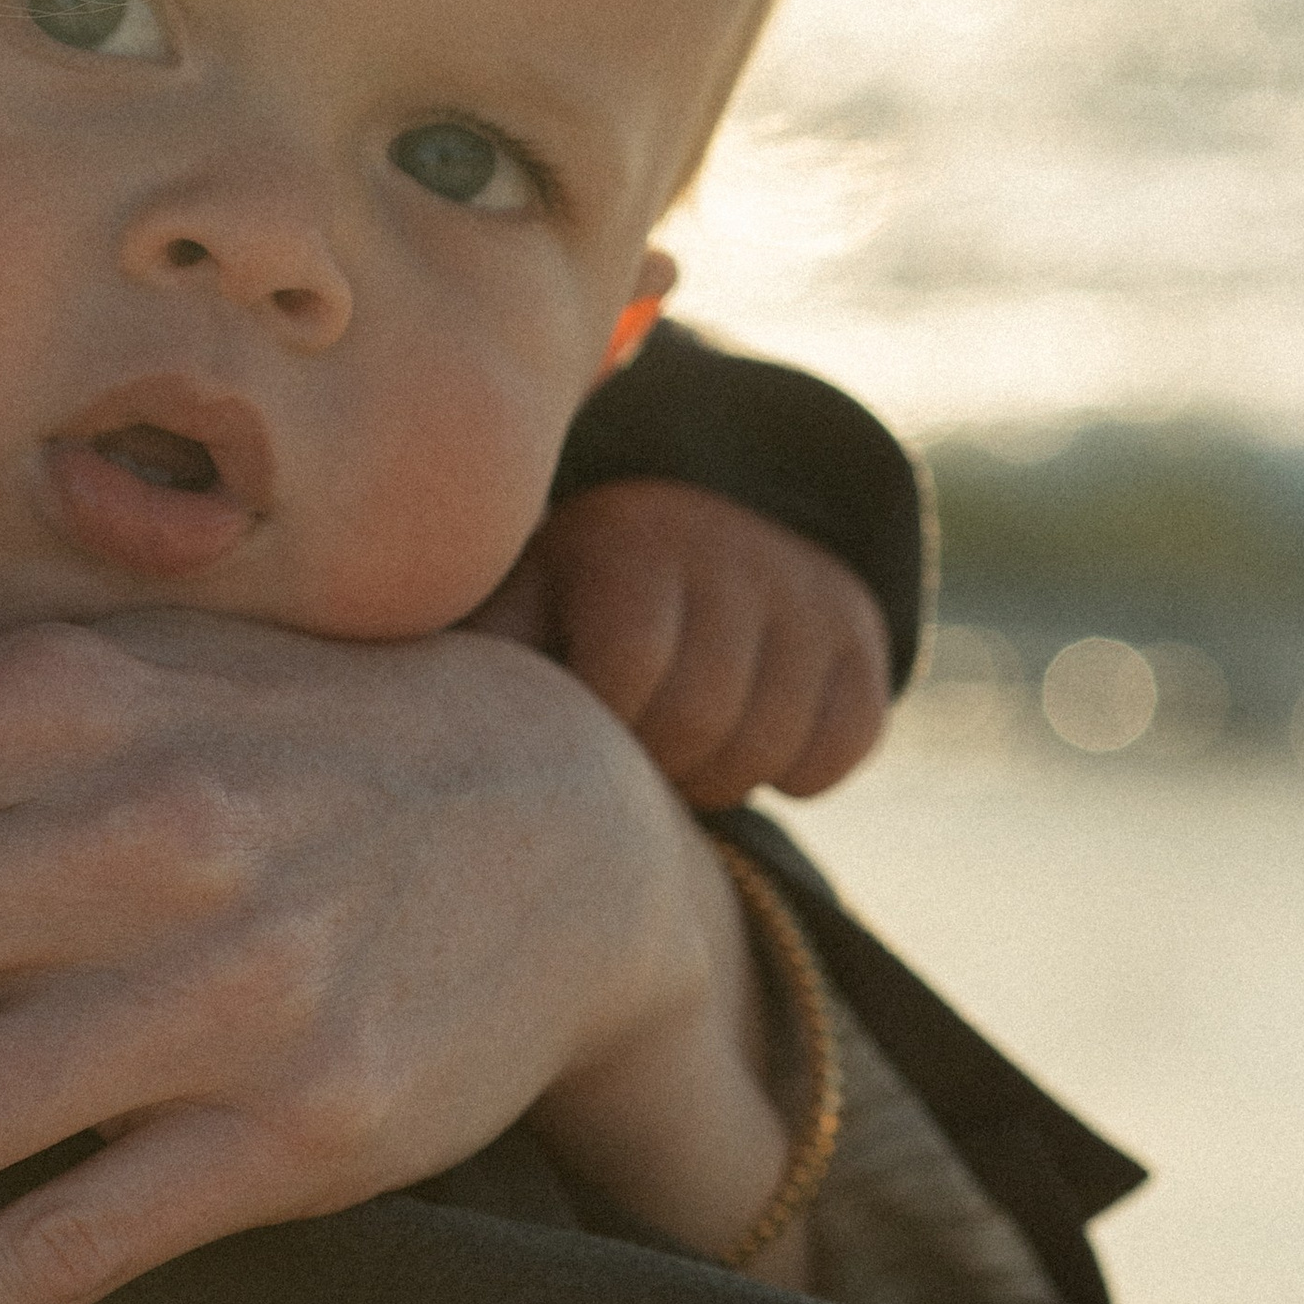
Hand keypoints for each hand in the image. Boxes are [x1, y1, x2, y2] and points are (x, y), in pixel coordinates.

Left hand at [496, 481, 891, 804]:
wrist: (704, 526)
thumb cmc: (579, 598)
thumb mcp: (523, 600)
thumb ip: (487, 647)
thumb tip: (440, 715)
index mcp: (627, 543)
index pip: (627, 669)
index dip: (606, 724)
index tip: (586, 727)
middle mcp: (727, 552)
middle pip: (701, 720)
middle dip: (660, 764)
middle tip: (636, 760)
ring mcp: (805, 591)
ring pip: (774, 744)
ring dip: (722, 777)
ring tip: (681, 756)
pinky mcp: (863, 634)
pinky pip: (844, 744)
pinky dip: (800, 772)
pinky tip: (751, 746)